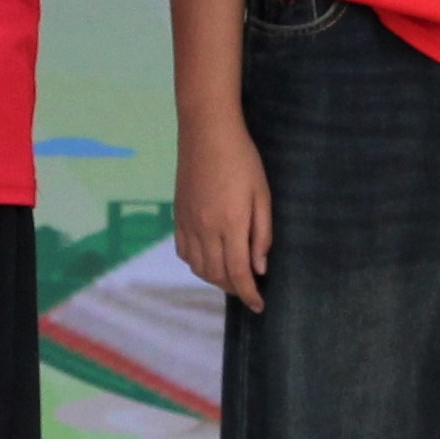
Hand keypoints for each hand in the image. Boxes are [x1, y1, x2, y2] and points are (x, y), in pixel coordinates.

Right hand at [175, 112, 271, 310]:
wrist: (206, 132)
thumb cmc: (242, 159)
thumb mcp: (262, 195)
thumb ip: (261, 234)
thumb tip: (259, 267)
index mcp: (229, 224)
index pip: (238, 272)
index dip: (249, 293)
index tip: (259, 306)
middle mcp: (205, 229)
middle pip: (217, 274)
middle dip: (235, 288)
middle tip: (250, 290)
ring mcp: (187, 223)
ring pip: (198, 267)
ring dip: (215, 279)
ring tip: (232, 277)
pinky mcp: (177, 216)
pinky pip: (184, 252)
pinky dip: (197, 264)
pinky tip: (209, 260)